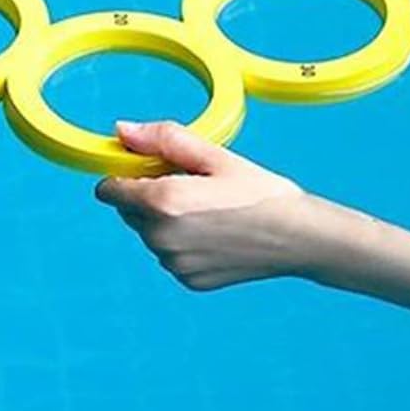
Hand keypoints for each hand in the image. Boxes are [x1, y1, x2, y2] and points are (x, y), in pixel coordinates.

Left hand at [94, 120, 312, 290]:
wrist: (301, 238)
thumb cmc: (259, 192)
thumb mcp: (213, 155)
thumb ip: (162, 139)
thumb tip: (121, 130)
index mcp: (162, 203)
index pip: (108, 190)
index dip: (126, 176)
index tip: (154, 170)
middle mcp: (161, 238)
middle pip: (128, 212)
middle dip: (148, 197)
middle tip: (192, 187)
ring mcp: (174, 263)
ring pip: (149, 234)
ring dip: (165, 221)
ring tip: (209, 211)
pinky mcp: (188, 280)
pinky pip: (169, 255)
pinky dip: (182, 244)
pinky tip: (215, 234)